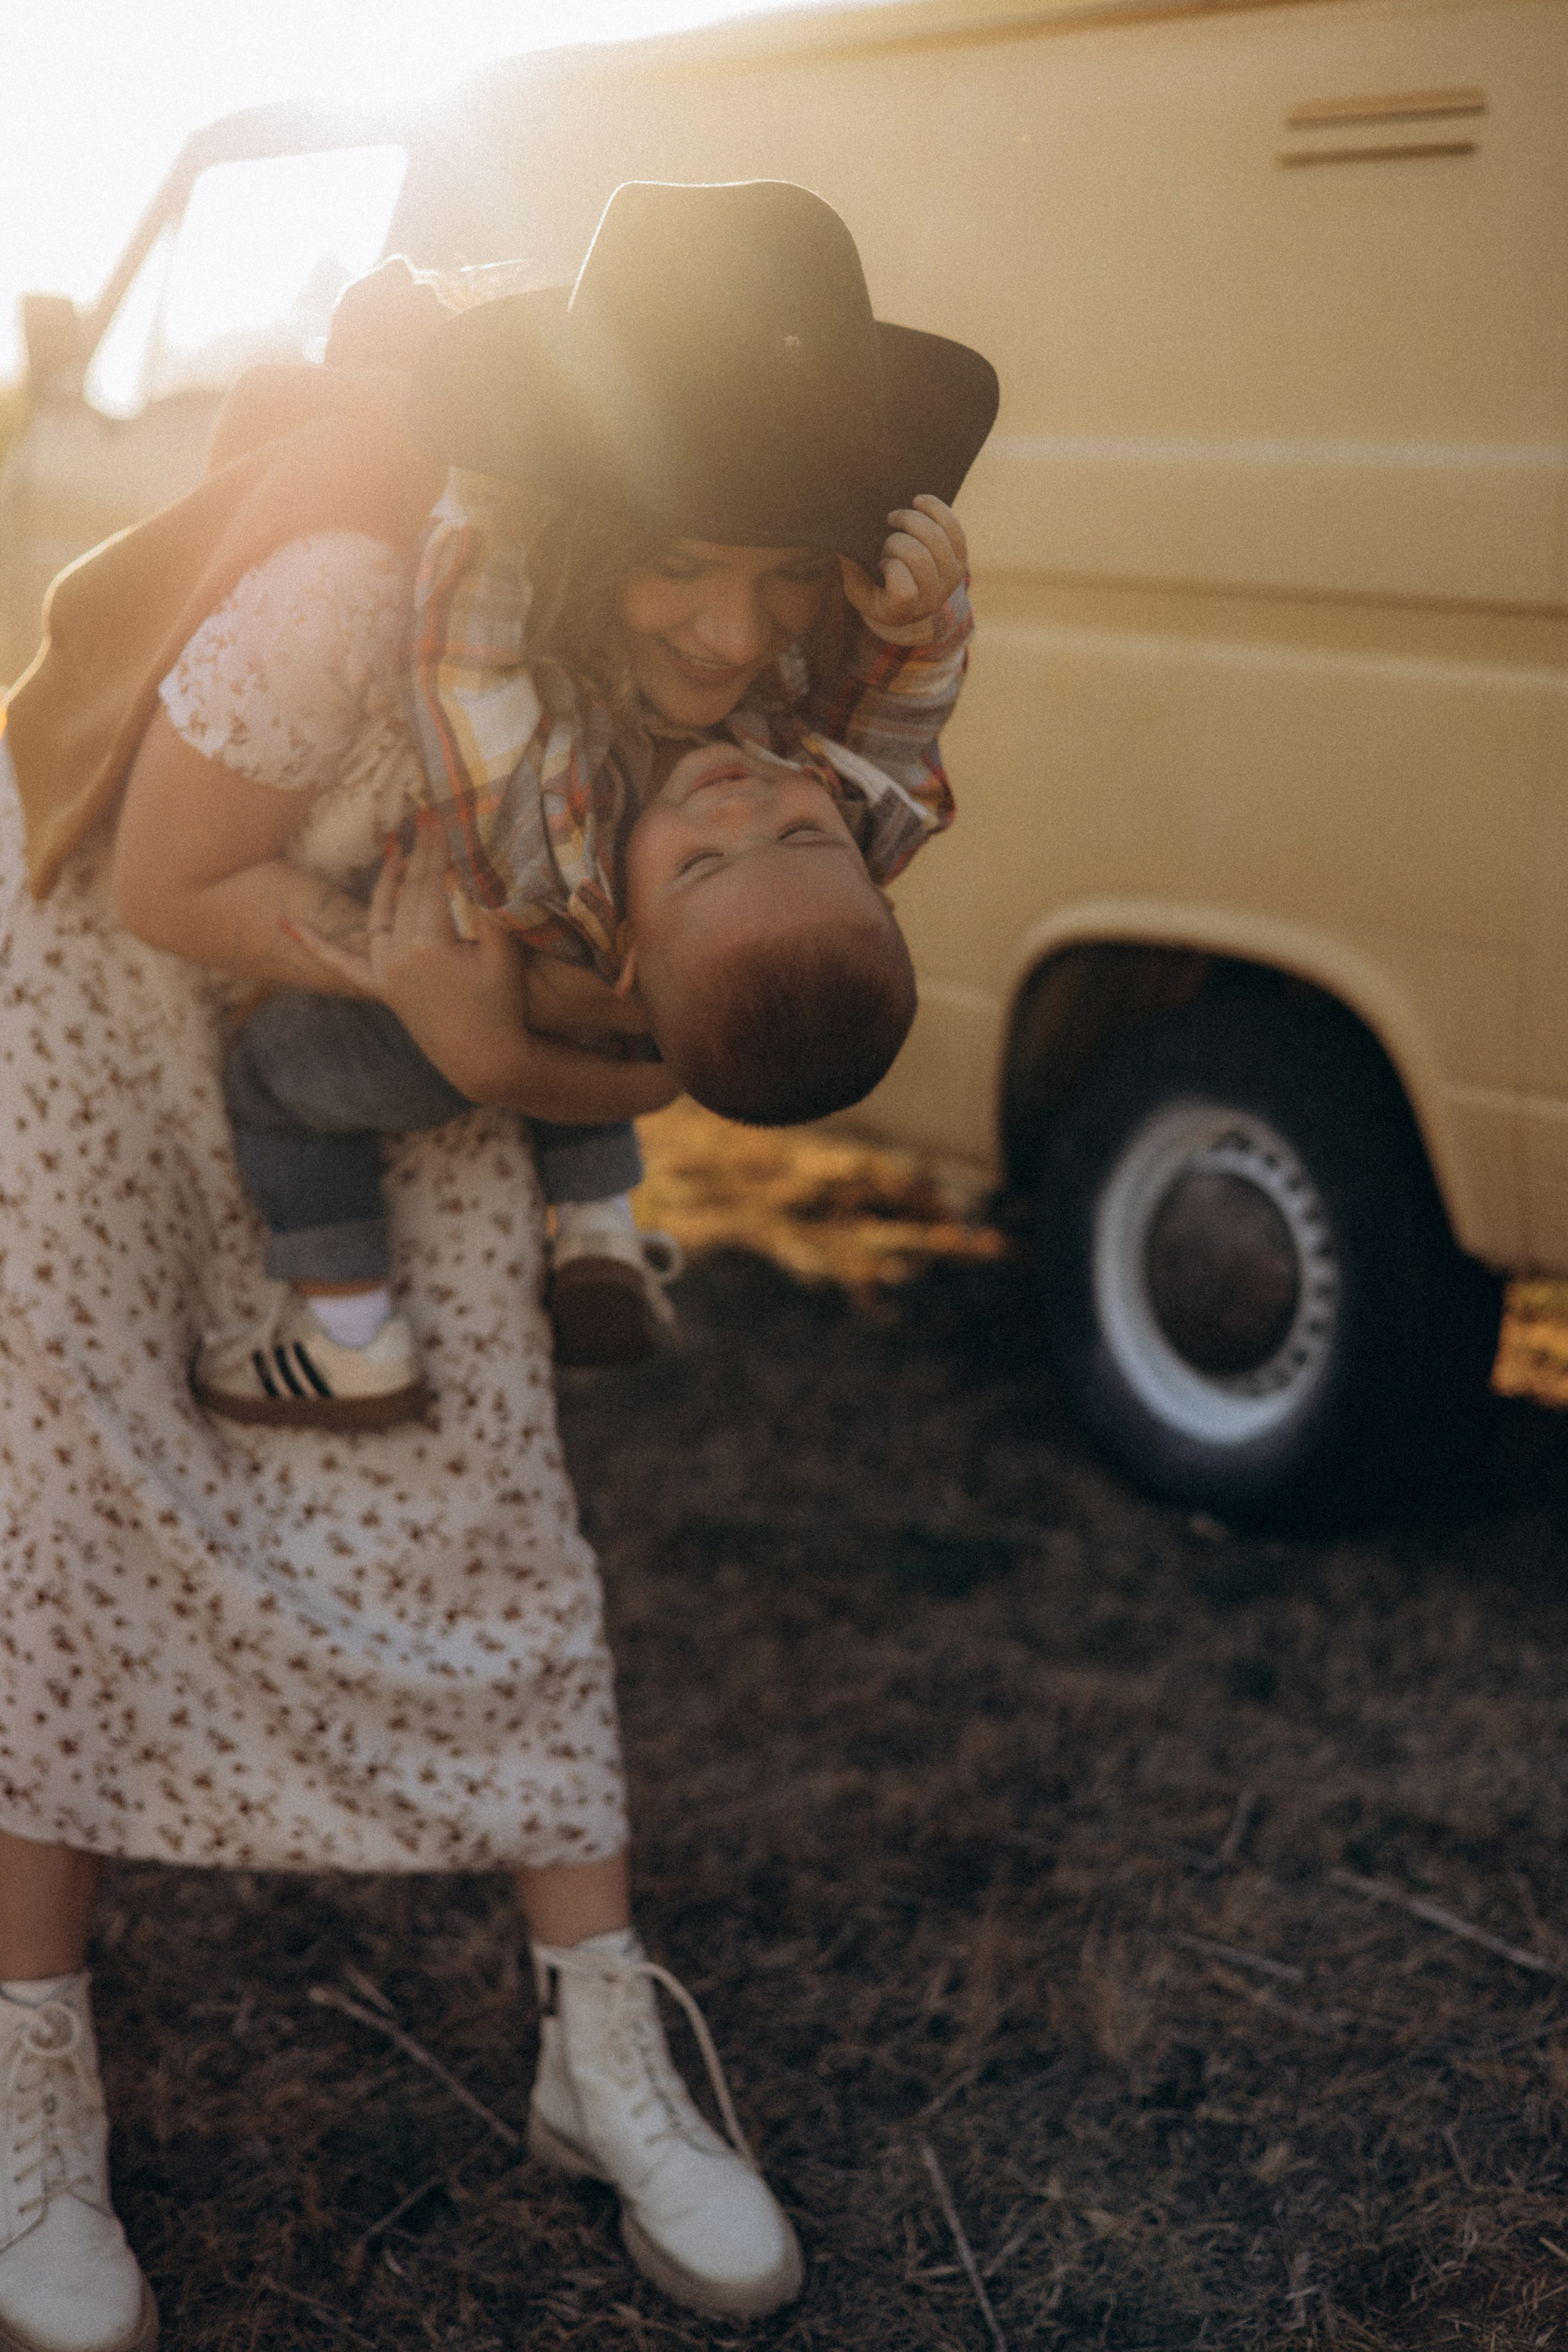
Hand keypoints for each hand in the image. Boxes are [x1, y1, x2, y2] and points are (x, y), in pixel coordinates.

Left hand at [283, 817, 677, 1121]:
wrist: (485, 1061)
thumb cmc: (501, 1007)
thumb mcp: (502, 954)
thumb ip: (489, 910)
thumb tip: (482, 865)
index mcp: (427, 943)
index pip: (434, 880)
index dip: (439, 843)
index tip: (440, 810)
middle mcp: (398, 955)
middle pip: (409, 890)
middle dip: (418, 851)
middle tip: (423, 814)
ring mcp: (385, 972)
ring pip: (381, 912)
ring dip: (387, 877)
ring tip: (395, 844)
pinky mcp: (380, 988)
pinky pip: (342, 964)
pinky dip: (315, 945)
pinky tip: (287, 925)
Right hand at [838, 494, 967, 634]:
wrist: (906, 597)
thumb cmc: (874, 589)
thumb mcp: (857, 586)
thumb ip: (851, 569)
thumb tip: (842, 539)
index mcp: (903, 612)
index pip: (904, 592)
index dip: (891, 569)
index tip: (880, 562)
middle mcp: (932, 600)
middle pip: (919, 557)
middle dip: (896, 539)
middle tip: (885, 535)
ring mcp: (950, 580)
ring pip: (936, 538)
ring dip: (912, 519)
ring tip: (895, 516)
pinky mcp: (960, 559)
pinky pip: (953, 528)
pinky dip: (935, 509)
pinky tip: (918, 502)